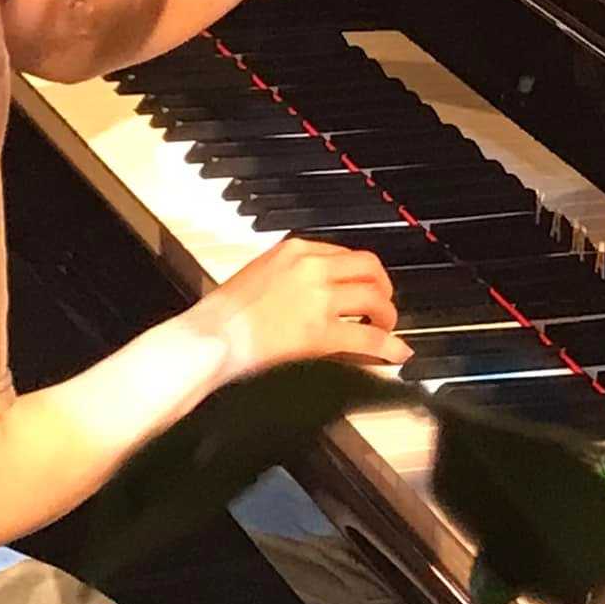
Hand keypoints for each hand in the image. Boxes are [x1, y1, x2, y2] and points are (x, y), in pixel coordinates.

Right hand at [184, 237, 407, 381]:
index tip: (364, 285)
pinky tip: (395, 353)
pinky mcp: (320, 332)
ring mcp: (318, 299)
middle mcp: (311, 267)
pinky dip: (389, 346)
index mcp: (294, 250)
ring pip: (375, 299)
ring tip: (384, 329)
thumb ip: (288, 276)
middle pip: (369, 268)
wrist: (208, 338)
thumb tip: (311, 292)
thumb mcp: (258, 275)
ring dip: (387, 316)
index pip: (343, 253)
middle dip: (383, 288)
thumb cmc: (221, 314)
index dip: (361, 273)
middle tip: (383, 305)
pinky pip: (368, 338)